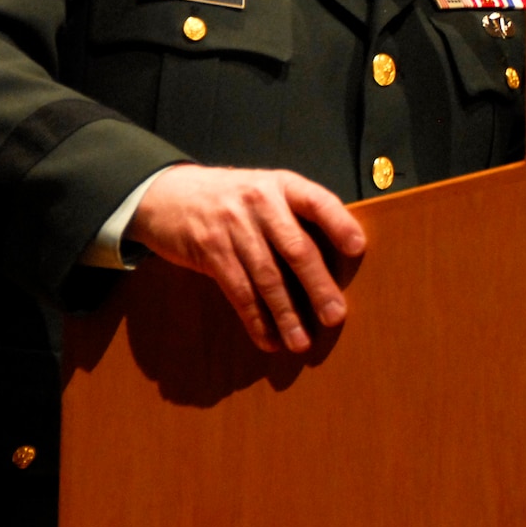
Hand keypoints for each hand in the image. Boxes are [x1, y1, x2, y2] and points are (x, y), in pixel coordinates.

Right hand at [128, 165, 366, 353]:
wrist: (167, 194)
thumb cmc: (232, 198)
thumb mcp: (266, 190)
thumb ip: (295, 215)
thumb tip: (336, 258)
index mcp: (283, 184)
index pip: (318, 201)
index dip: (339, 224)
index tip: (358, 248)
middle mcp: (260, 202)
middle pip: (296, 248)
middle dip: (317, 285)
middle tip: (335, 316)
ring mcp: (233, 226)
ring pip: (267, 276)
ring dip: (287, 314)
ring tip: (302, 342)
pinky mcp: (210, 251)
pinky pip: (238, 290)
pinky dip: (255, 319)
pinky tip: (269, 339)